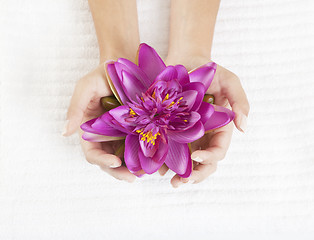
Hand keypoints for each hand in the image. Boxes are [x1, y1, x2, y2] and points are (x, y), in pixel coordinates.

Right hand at [63, 64, 135, 182]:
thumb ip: (75, 109)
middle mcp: (105, 136)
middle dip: (120, 172)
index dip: (102, 160)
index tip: (115, 162)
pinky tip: (153, 160)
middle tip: (133, 177)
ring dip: (133, 169)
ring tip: (145, 173)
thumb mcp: (85, 87)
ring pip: (125, 158)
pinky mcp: (137, 130)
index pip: (92, 152)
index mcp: (90, 130)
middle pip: (109, 161)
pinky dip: (144, 156)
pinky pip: (139, 146)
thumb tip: (64, 132)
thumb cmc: (102, 75)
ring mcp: (122, 134)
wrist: (124, 64)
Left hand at [162, 56, 249, 186]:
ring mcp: (187, 135)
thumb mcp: (230, 82)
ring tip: (169, 181)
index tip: (197, 157)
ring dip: (179, 174)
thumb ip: (240, 102)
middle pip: (203, 163)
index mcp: (220, 129)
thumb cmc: (211, 72)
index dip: (210, 157)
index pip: (218, 150)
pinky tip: (156, 166)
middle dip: (194, 175)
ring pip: (186, 161)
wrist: (186, 63)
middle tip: (181, 182)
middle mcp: (204, 136)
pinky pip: (169, 149)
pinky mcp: (171, 131)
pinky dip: (164, 159)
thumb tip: (244, 128)